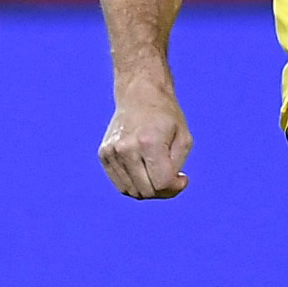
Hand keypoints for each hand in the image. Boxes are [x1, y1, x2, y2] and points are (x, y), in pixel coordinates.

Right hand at [99, 81, 193, 196]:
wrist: (140, 94)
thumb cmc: (167, 117)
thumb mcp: (184, 139)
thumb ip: (177, 167)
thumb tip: (168, 188)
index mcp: (149, 142)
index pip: (161, 184)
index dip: (175, 188)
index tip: (183, 177)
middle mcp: (126, 148)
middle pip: (146, 192)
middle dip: (162, 191)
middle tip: (171, 176)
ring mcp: (112, 152)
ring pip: (131, 192)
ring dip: (148, 189)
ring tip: (157, 171)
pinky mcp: (104, 154)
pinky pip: (121, 185)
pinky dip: (134, 183)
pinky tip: (144, 169)